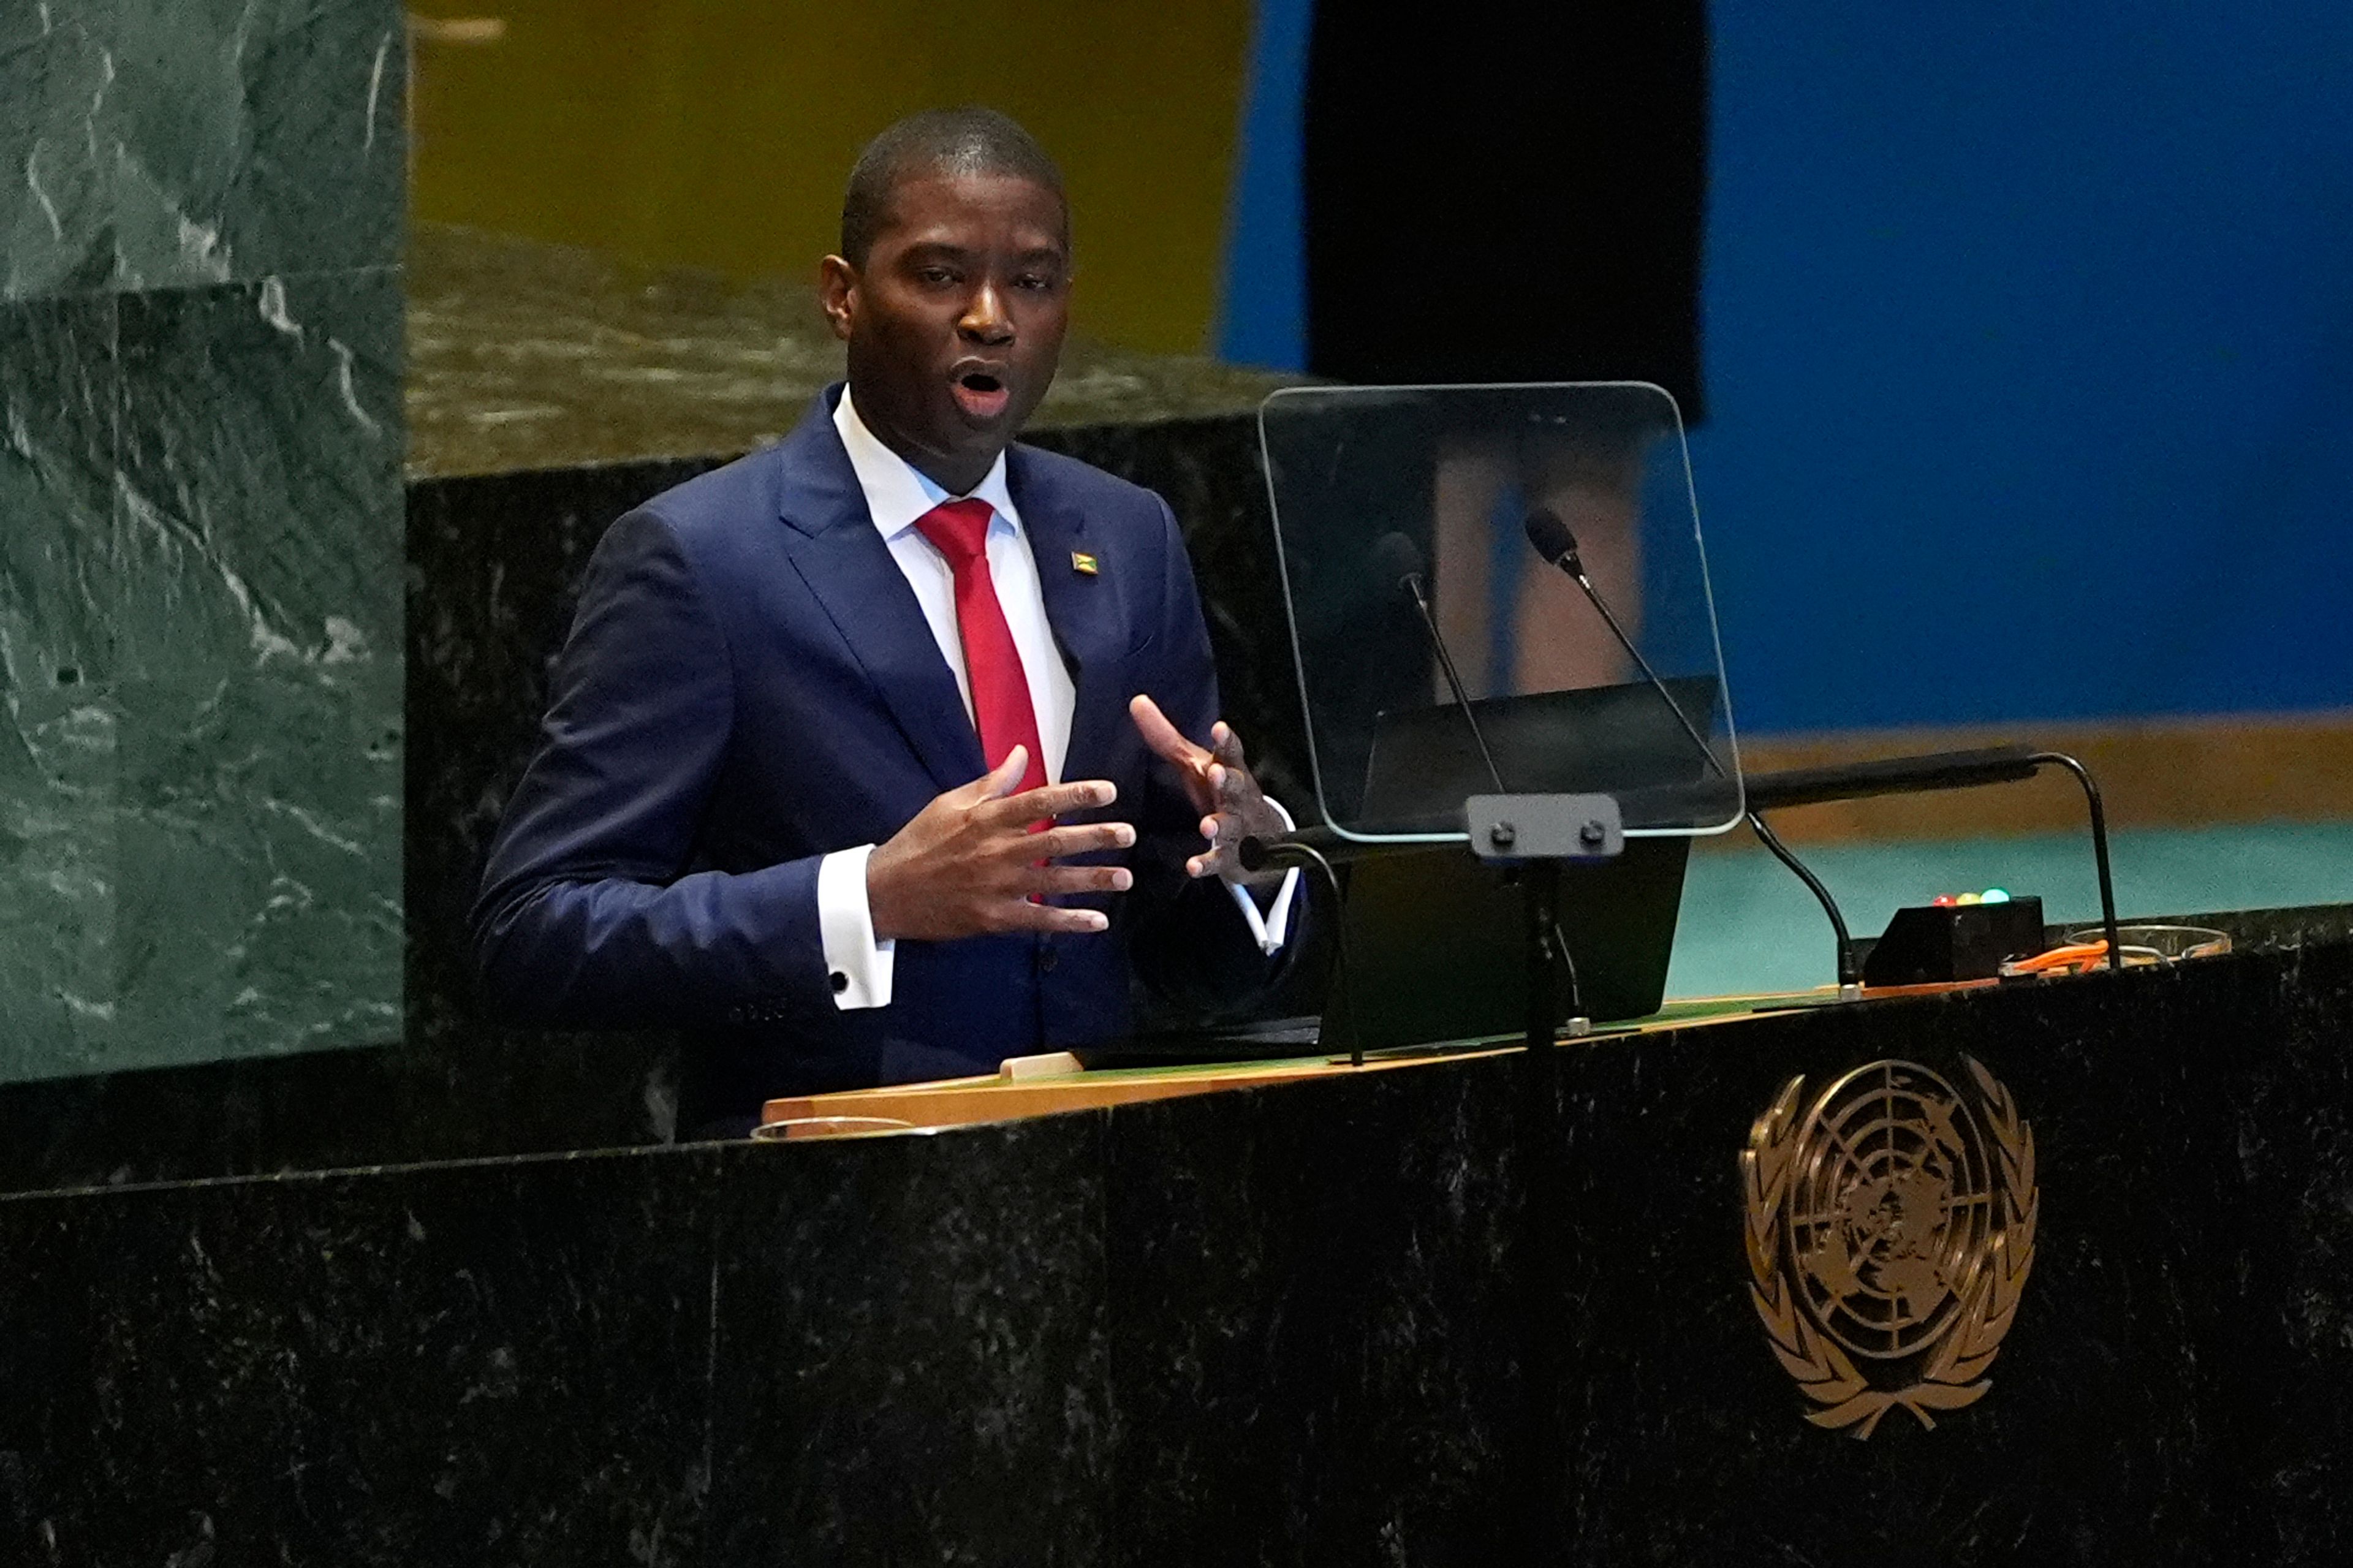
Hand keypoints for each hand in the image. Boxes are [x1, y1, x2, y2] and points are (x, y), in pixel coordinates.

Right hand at [866, 747, 1135, 941]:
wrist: (886, 893)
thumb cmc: (920, 842)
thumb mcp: (949, 804)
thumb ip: (992, 783)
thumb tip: (1023, 754)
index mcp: (987, 819)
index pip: (1040, 802)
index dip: (1077, 795)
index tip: (1108, 791)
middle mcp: (997, 852)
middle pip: (1056, 842)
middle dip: (1096, 837)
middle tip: (1129, 834)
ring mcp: (997, 887)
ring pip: (1055, 882)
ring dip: (1094, 880)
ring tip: (1126, 877)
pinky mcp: (995, 919)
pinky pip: (1040, 920)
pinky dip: (1071, 921)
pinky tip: (1099, 921)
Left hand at [1128, 694, 1287, 885]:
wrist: (1260, 837)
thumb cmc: (1220, 791)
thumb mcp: (1194, 763)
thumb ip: (1166, 736)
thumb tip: (1137, 702)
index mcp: (1229, 771)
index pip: (1231, 753)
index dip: (1226, 741)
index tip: (1220, 728)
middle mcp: (1237, 798)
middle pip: (1235, 787)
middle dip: (1227, 781)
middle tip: (1216, 773)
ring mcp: (1238, 828)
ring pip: (1231, 825)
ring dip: (1219, 824)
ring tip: (1207, 825)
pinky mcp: (1232, 856)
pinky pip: (1220, 860)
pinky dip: (1208, 863)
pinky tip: (1193, 866)